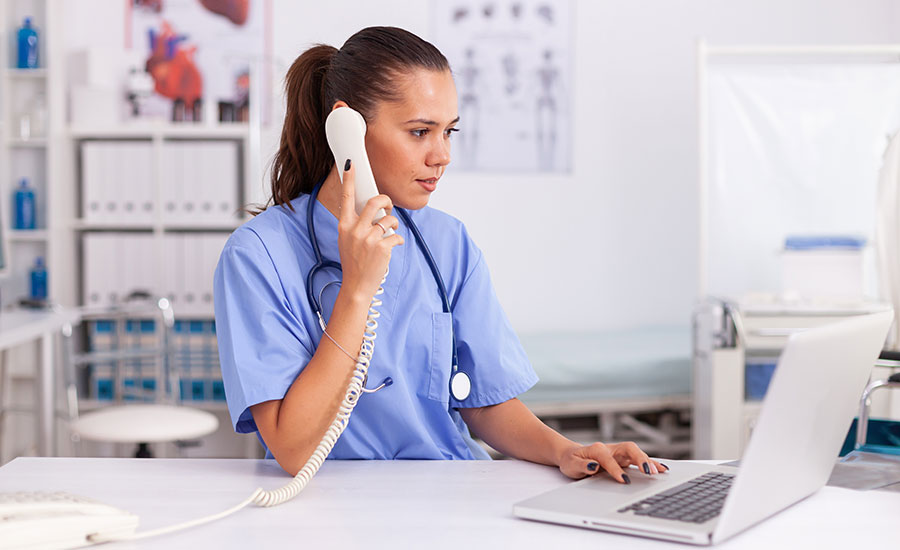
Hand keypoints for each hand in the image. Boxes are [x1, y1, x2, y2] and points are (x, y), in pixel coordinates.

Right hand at [336, 159, 403, 301]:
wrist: (356, 286)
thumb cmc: (353, 262)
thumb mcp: (346, 241)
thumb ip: (355, 225)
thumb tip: (370, 211)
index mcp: (344, 226)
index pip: (346, 197)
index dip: (349, 179)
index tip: (350, 164)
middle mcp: (355, 230)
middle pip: (376, 201)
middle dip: (386, 201)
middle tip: (388, 208)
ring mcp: (369, 239)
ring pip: (389, 219)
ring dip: (393, 226)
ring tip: (389, 235)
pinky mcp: (382, 247)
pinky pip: (396, 236)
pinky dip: (397, 241)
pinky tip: (391, 247)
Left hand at [557, 441, 668, 482]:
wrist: (571, 455)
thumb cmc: (571, 461)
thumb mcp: (571, 465)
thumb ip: (581, 466)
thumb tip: (594, 466)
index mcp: (597, 449)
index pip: (609, 458)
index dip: (616, 469)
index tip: (623, 480)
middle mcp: (610, 449)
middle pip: (628, 449)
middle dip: (640, 459)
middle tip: (648, 472)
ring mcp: (618, 453)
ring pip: (636, 453)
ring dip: (648, 461)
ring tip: (660, 472)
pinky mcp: (623, 459)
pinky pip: (638, 459)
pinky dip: (650, 463)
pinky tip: (661, 469)